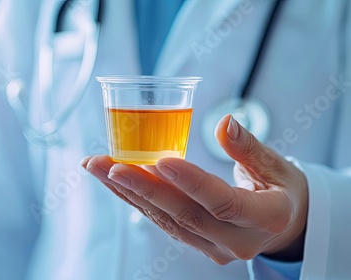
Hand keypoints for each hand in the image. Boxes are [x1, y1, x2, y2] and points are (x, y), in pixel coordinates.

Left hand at [82, 114, 307, 263]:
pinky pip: (164, 222)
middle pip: (184, 215)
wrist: (284, 223)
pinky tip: (114, 180)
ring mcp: (215, 247)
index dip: (191, 183)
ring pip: (167, 220)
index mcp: (266, 218)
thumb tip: (224, 122)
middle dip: (141, 188)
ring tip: (97, 167)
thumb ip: (248, 147)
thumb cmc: (282, 188)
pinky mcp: (198, 244)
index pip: (224, 203)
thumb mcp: (276, 165)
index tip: (159, 161)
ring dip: (129, 192)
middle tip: (106, 164)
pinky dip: (138, 200)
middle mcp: (237, 241)